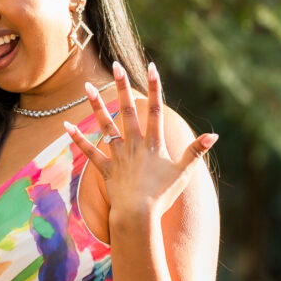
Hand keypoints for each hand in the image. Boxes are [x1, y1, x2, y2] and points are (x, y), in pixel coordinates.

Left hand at [65, 61, 216, 220]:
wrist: (138, 215)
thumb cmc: (163, 195)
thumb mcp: (184, 172)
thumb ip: (196, 151)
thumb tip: (214, 135)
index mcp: (154, 143)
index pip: (155, 109)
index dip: (155, 87)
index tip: (152, 67)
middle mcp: (134, 144)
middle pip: (128, 109)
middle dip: (122, 86)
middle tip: (116, 65)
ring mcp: (118, 155)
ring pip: (106, 124)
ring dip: (96, 104)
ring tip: (87, 85)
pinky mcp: (105, 168)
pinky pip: (89, 151)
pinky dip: (78, 138)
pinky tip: (66, 124)